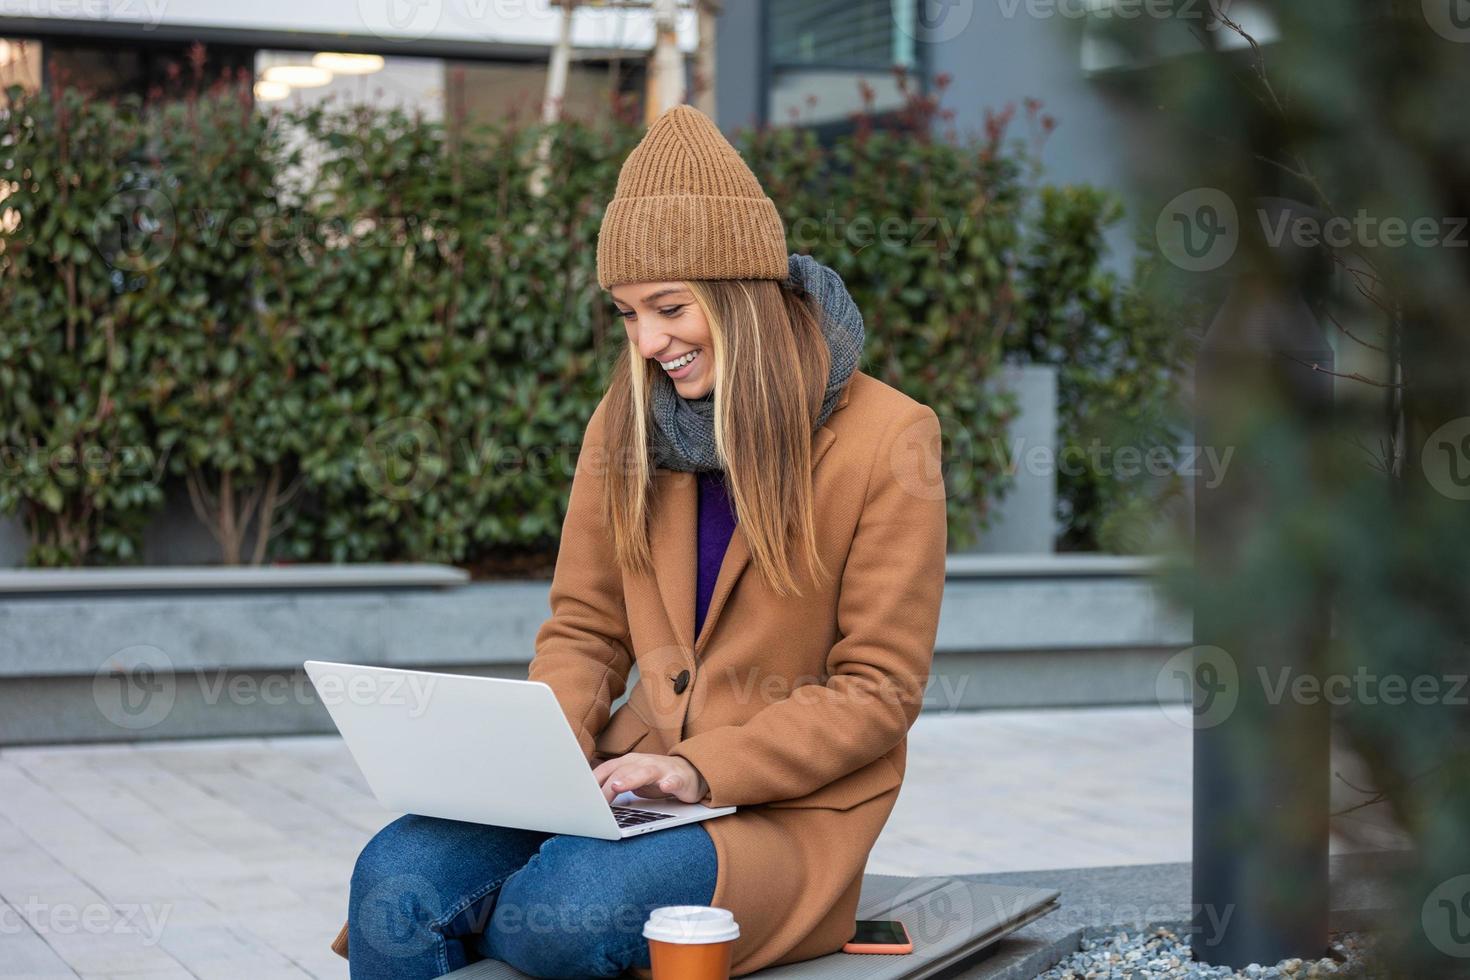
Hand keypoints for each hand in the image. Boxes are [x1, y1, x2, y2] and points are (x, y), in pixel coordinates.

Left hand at [591, 752, 708, 804]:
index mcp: (628, 763)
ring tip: (619, 787)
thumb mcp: (632, 781)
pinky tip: (666, 787)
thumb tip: (589, 800)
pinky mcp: (679, 778)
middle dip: (606, 786)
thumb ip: (614, 786)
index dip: (592, 782)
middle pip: (621, 772)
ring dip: (631, 779)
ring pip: (644, 772)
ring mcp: (661, 769)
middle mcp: (643, 762)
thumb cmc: (656, 779)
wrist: (690, 774)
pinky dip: (670, 783)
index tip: (580, 796)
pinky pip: (675, 780)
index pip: (606, 770)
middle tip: (595, 802)